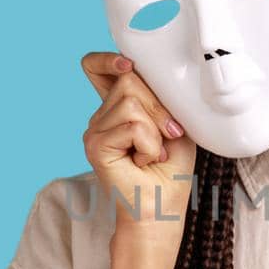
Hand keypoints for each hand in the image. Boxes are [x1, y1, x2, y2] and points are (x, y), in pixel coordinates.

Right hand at [80, 52, 197, 242]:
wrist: (163, 210)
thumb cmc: (171, 171)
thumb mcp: (174, 122)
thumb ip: (160, 96)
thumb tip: (151, 70)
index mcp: (116, 108)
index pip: (95, 67)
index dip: (108, 58)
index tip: (128, 64)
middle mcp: (100, 117)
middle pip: (128, 79)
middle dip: (159, 106)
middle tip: (168, 136)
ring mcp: (94, 130)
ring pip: (131, 101)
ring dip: (156, 130)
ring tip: (154, 154)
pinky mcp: (95, 145)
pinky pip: (132, 125)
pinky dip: (150, 144)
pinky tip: (145, 161)